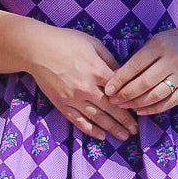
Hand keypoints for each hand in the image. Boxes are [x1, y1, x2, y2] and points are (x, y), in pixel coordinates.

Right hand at [22, 26, 138, 141]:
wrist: (37, 49)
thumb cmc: (66, 41)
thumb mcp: (94, 44)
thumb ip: (110, 61)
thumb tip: (123, 75)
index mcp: (97, 70)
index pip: (119, 91)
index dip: (131, 101)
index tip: (140, 108)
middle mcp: (86, 87)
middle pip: (111, 109)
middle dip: (125, 121)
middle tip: (135, 130)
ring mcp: (73, 98)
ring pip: (97, 118)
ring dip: (111, 129)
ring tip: (123, 137)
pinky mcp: (62, 104)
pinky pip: (78, 121)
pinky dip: (90, 130)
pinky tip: (101, 136)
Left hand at [102, 24, 177, 114]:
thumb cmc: (167, 44)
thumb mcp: (152, 44)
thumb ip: (135, 61)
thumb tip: (113, 82)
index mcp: (159, 46)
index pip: (135, 66)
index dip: (119, 80)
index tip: (107, 90)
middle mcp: (172, 60)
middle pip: (145, 83)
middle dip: (126, 94)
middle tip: (113, 101)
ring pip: (156, 95)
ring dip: (137, 103)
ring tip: (124, 106)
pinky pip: (169, 102)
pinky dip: (153, 109)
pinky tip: (139, 110)